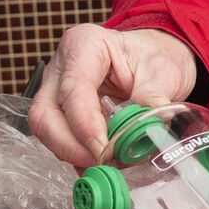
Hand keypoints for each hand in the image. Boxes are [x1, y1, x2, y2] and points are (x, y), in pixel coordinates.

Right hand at [29, 24, 196, 166]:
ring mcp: (58, 92)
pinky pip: (62, 141)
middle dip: (69, 146)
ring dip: (76, 154)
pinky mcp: (64, 114)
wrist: (152, 60)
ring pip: (48, 131)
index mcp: (84, 45)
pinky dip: (81, 157)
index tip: (102, 148)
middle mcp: (62, 68)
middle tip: (101, 162)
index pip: (73, 88)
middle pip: (45, 114)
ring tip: (110, 162)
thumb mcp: (162, 71)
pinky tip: (104, 162)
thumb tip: (150, 128)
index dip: (84, 124)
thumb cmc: (153, 57)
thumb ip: (154, 99)